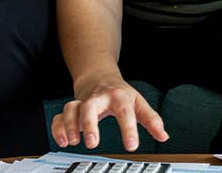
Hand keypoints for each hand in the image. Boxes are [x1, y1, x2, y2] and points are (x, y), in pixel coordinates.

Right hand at [51, 73, 168, 151]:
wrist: (99, 76)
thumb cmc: (120, 93)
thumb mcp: (138, 102)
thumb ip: (151, 119)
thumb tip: (164, 136)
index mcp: (119, 96)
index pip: (125, 111)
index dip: (129, 129)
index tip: (132, 145)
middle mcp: (99, 98)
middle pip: (91, 106)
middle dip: (89, 124)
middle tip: (92, 143)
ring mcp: (83, 102)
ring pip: (71, 109)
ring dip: (70, 125)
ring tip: (74, 142)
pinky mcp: (71, 109)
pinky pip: (59, 116)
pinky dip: (58, 128)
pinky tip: (63, 141)